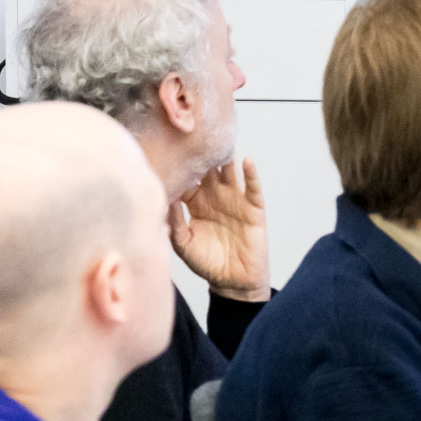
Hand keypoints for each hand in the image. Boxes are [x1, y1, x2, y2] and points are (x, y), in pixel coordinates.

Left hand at [171, 158, 269, 301]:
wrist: (233, 281)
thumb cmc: (206, 263)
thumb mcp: (183, 243)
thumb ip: (174, 223)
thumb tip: (166, 199)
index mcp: (196, 204)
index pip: (187, 180)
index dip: (180, 169)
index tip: (170, 154)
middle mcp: (216, 198)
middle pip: (209, 171)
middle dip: (203, 157)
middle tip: (194, 138)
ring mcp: (236, 201)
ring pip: (231, 174)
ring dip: (226, 160)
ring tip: (221, 144)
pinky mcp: (254, 209)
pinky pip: (254, 188)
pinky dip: (252, 174)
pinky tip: (248, 161)